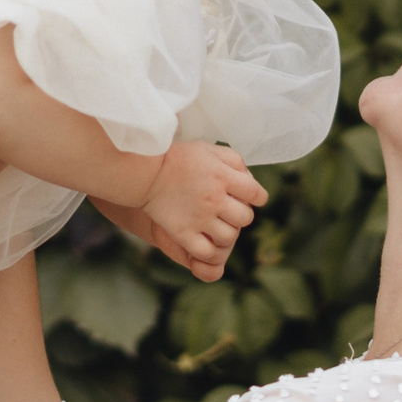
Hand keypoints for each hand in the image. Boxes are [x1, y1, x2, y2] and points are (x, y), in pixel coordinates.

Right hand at [131, 143, 266, 281]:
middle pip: (245, 218)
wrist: (144, 173)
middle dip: (241, 215)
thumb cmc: (178, 159)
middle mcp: (214, 198)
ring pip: (229, 237)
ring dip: (226, 233)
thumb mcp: (209, 150)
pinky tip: (204, 240)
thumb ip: (235, 161)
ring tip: (216, 226)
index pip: (256, 194)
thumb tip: (250, 180)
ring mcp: (199, 218)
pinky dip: (209, 251)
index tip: (250, 197)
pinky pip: (206, 252)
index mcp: (223, 177)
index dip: (257, 197)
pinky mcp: (183, 233)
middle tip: (228, 211)